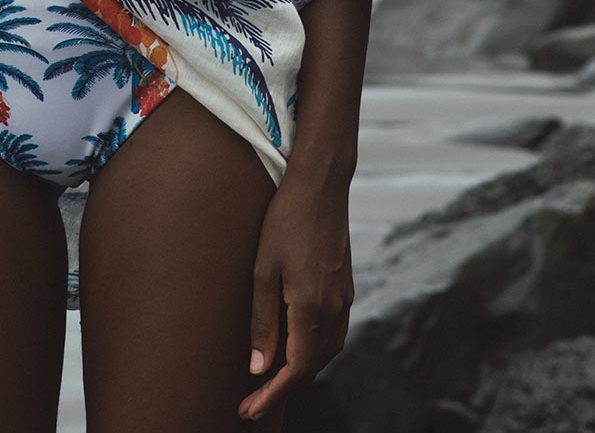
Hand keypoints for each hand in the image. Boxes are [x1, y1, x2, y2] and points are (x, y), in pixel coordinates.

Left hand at [237, 168, 353, 422]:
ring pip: (325, 351)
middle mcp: (334, 310)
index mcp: (311, 308)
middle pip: (312, 366)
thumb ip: (262, 321)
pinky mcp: (345, 287)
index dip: (272, 394)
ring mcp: (344, 298)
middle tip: (253, 398)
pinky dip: (314, 347)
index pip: (295, 370)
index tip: (249, 410)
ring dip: (300, 368)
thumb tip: (259, 368)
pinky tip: (295, 342)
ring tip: (271, 377)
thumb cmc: (285, 220)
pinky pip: (333, 332)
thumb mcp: (263, 269)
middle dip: (284, 386)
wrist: (321, 185)